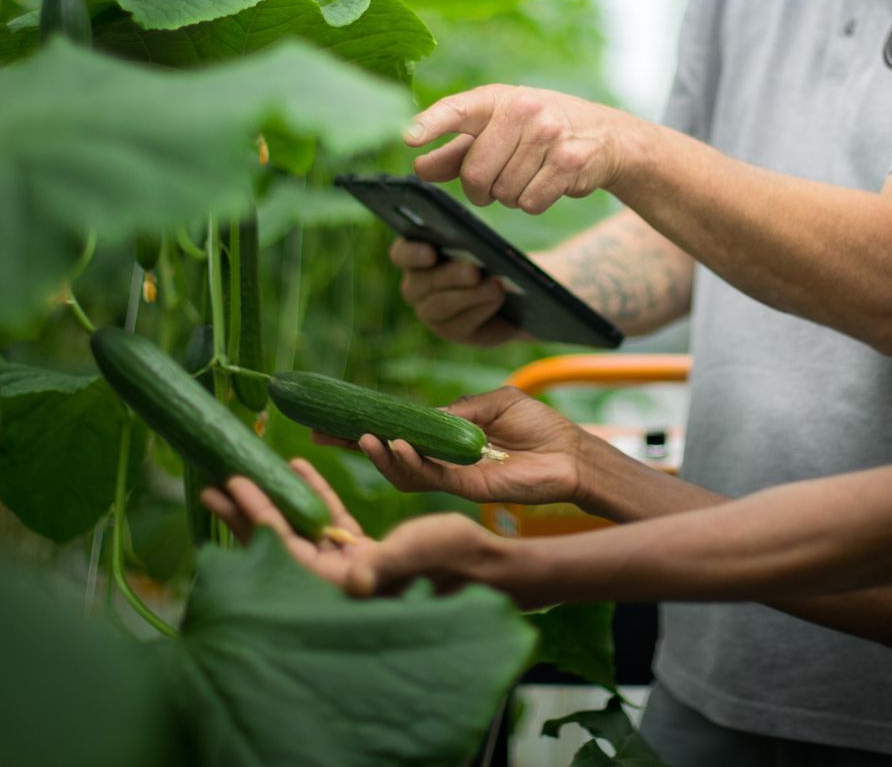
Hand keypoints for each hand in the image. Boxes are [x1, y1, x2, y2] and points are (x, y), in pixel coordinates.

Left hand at [203, 463, 522, 601]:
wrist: (496, 571)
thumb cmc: (461, 561)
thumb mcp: (422, 553)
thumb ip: (387, 565)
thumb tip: (356, 577)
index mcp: (347, 586)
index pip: (287, 551)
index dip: (257, 518)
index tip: (231, 486)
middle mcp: (341, 581)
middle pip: (282, 544)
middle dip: (247, 514)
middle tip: (211, 483)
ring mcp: (353, 569)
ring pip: (300, 532)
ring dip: (275, 502)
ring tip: (242, 474)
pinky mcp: (368, 556)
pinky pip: (332, 523)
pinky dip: (315, 496)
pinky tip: (299, 466)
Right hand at [328, 386, 588, 505]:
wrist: (570, 452)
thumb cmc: (537, 424)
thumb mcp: (492, 403)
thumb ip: (454, 412)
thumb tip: (417, 418)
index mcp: (444, 434)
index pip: (396, 430)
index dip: (364, 425)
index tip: (329, 418)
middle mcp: (441, 457)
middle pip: (388, 453)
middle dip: (353, 445)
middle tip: (321, 433)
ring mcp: (451, 475)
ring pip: (403, 471)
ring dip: (381, 455)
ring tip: (363, 438)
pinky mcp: (465, 488)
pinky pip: (430, 478)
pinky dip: (411, 462)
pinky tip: (399, 446)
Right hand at [389, 237, 520, 346]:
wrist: (508, 291)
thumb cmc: (490, 255)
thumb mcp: (485, 245)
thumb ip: (475, 243)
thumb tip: (479, 247)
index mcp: (416, 254)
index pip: (401, 254)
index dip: (411, 253)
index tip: (430, 253)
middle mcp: (415, 285)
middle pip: (423, 281)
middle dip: (451, 275)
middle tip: (473, 272)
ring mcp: (428, 311)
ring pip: (440, 306)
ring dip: (469, 295)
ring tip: (494, 287)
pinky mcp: (448, 330)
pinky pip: (458, 324)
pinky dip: (480, 309)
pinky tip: (498, 299)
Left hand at [405, 85, 634, 214]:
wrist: (604, 135)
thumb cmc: (538, 132)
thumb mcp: (497, 131)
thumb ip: (456, 152)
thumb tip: (419, 167)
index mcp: (498, 99)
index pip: (457, 109)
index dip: (431, 124)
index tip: (407, 137)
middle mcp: (524, 110)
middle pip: (475, 173)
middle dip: (479, 190)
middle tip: (493, 184)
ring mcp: (549, 134)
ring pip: (503, 192)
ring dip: (509, 196)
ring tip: (528, 175)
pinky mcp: (570, 161)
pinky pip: (530, 202)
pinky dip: (532, 202)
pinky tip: (546, 183)